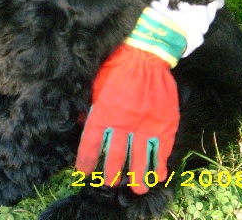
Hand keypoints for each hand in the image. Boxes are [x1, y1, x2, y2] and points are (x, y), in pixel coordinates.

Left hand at [76, 7, 183, 194]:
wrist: (147, 53)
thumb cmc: (118, 66)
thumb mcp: (95, 83)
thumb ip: (88, 106)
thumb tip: (77, 122)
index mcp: (103, 112)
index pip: (90, 144)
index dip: (85, 161)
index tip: (82, 171)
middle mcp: (123, 123)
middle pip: (114, 157)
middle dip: (110, 173)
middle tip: (109, 181)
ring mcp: (146, 125)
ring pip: (140, 159)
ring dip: (137, 177)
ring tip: (136, 188)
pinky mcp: (165, 124)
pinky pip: (162, 151)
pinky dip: (160, 165)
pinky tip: (158, 175)